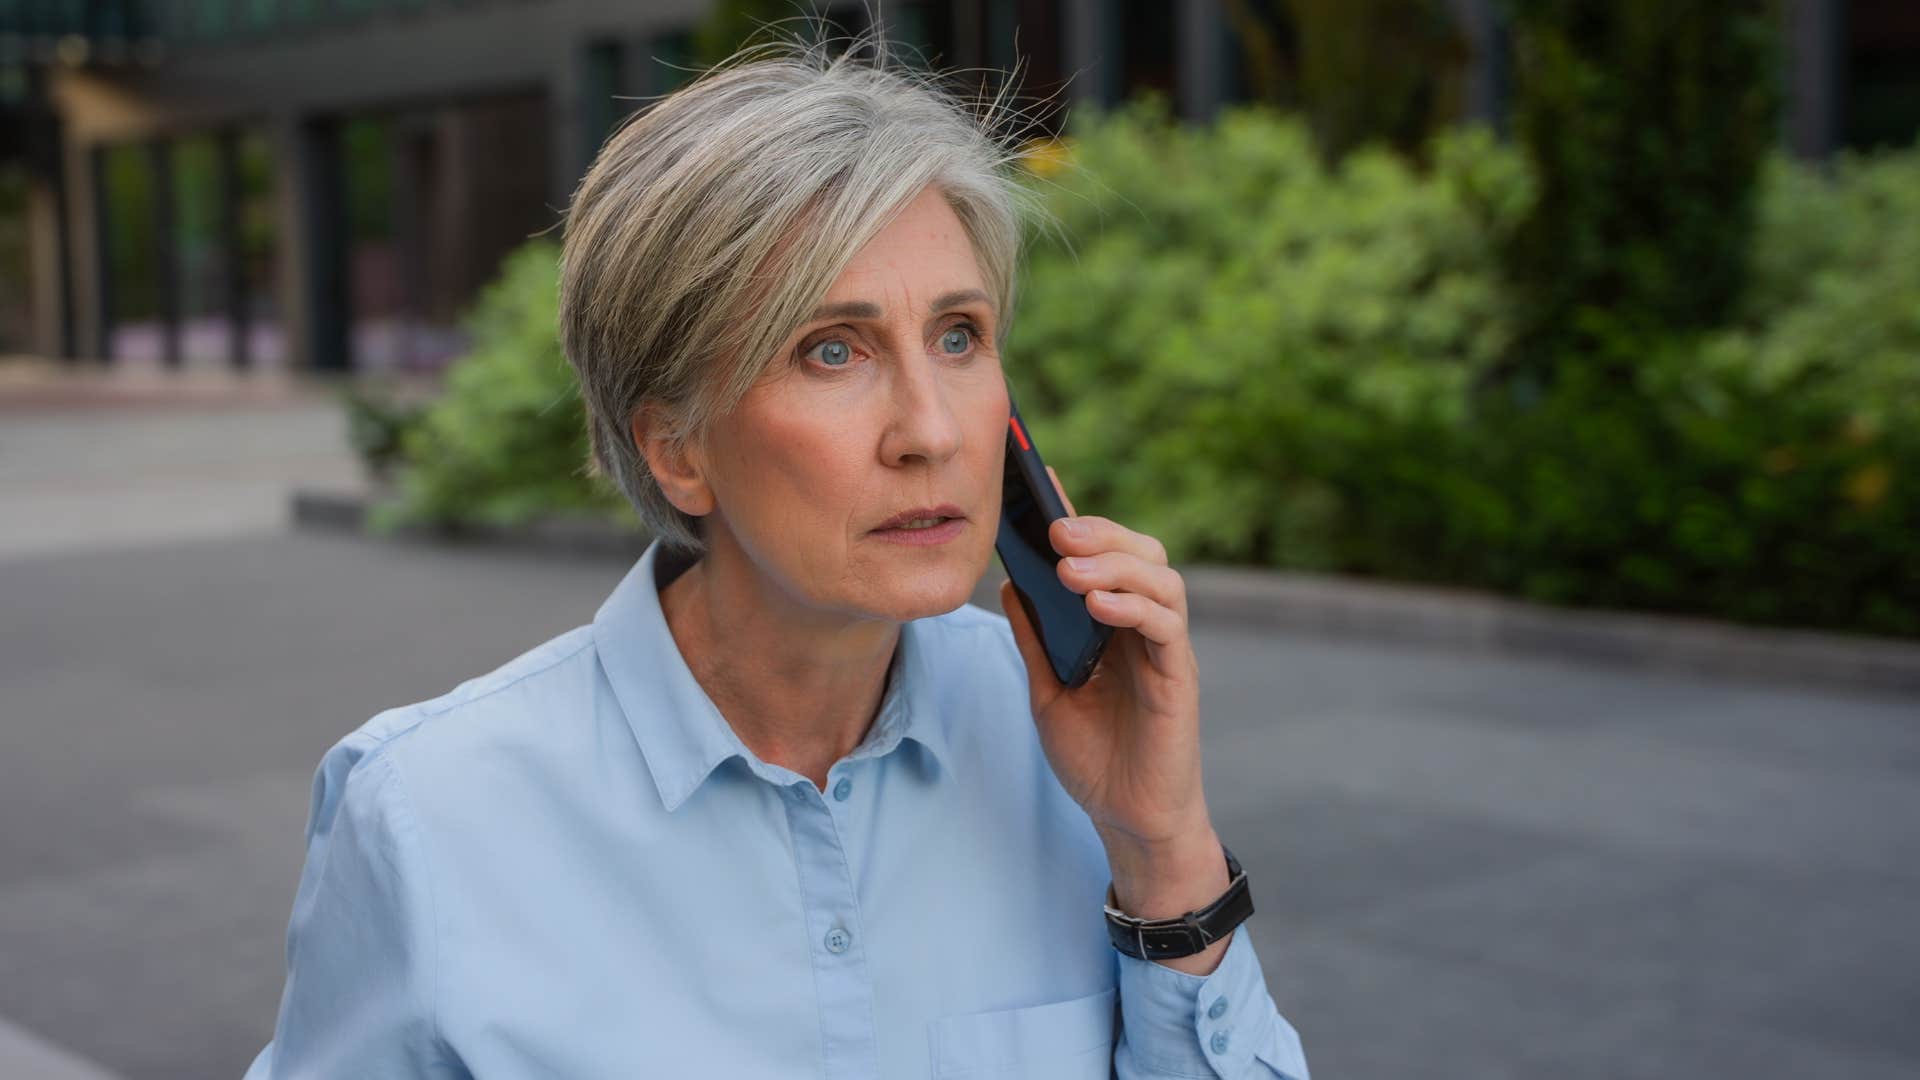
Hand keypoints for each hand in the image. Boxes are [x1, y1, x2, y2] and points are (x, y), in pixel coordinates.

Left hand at [998, 468, 1230, 971]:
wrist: (1128, 819)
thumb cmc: (1093, 757)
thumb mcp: (1047, 691)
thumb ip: (1035, 639)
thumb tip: (1008, 583)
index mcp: (1113, 622)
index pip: (1102, 554)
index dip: (1077, 516)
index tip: (1038, 484)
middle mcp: (1144, 626)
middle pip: (1140, 551)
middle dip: (1099, 531)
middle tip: (1054, 529)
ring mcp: (1165, 648)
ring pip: (1159, 577)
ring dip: (1113, 564)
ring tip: (1068, 569)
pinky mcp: (1178, 676)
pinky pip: (1166, 625)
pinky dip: (1133, 605)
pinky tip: (1097, 605)